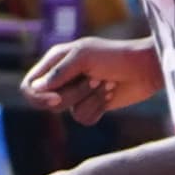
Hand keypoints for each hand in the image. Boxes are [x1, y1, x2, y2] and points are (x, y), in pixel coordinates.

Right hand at [24, 34, 161, 122]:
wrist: (144, 68)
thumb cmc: (115, 56)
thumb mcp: (83, 56)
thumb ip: (58, 72)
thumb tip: (36, 89)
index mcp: (55, 61)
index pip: (30, 85)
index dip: (37, 96)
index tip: (54, 98)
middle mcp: (62, 78)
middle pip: (48, 102)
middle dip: (72, 95)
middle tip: (94, 80)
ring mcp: (76, 94)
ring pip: (67, 112)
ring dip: (90, 99)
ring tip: (106, 83)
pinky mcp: (91, 107)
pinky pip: (83, 119)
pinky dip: (99, 107)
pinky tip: (111, 93)